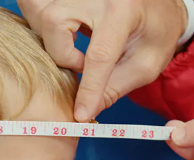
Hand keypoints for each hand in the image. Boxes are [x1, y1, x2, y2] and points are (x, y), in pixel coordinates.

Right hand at [17, 0, 187, 121]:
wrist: (158, 5)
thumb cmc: (156, 33)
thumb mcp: (145, 65)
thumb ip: (115, 87)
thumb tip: (86, 111)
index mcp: (123, 9)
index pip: (99, 54)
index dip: (88, 89)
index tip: (80, 114)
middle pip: (54, 21)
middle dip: (61, 53)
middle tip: (82, 64)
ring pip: (39, 12)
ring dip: (50, 39)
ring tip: (73, 47)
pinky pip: (35, 7)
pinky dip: (44, 27)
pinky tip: (64, 35)